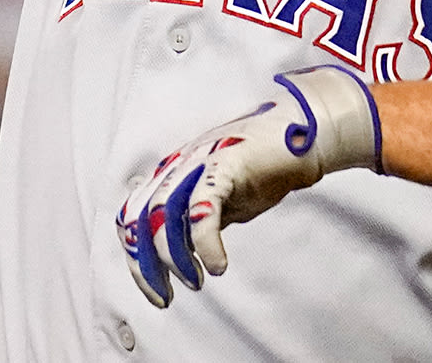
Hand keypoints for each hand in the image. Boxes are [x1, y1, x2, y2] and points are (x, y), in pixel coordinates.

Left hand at [117, 66, 379, 308]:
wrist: (299, 134)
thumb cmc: (259, 166)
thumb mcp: (219, 197)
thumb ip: (194, 216)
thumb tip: (176, 249)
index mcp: (171, 174)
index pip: (132, 216)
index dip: (136, 258)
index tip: (154, 290)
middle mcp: (177, 166)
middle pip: (140, 218)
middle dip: (146, 265)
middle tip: (165, 297)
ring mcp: (197, 162)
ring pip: (165, 214)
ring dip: (174, 256)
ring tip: (194, 280)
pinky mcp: (223, 165)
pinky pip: (202, 208)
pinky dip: (205, 243)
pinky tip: (218, 265)